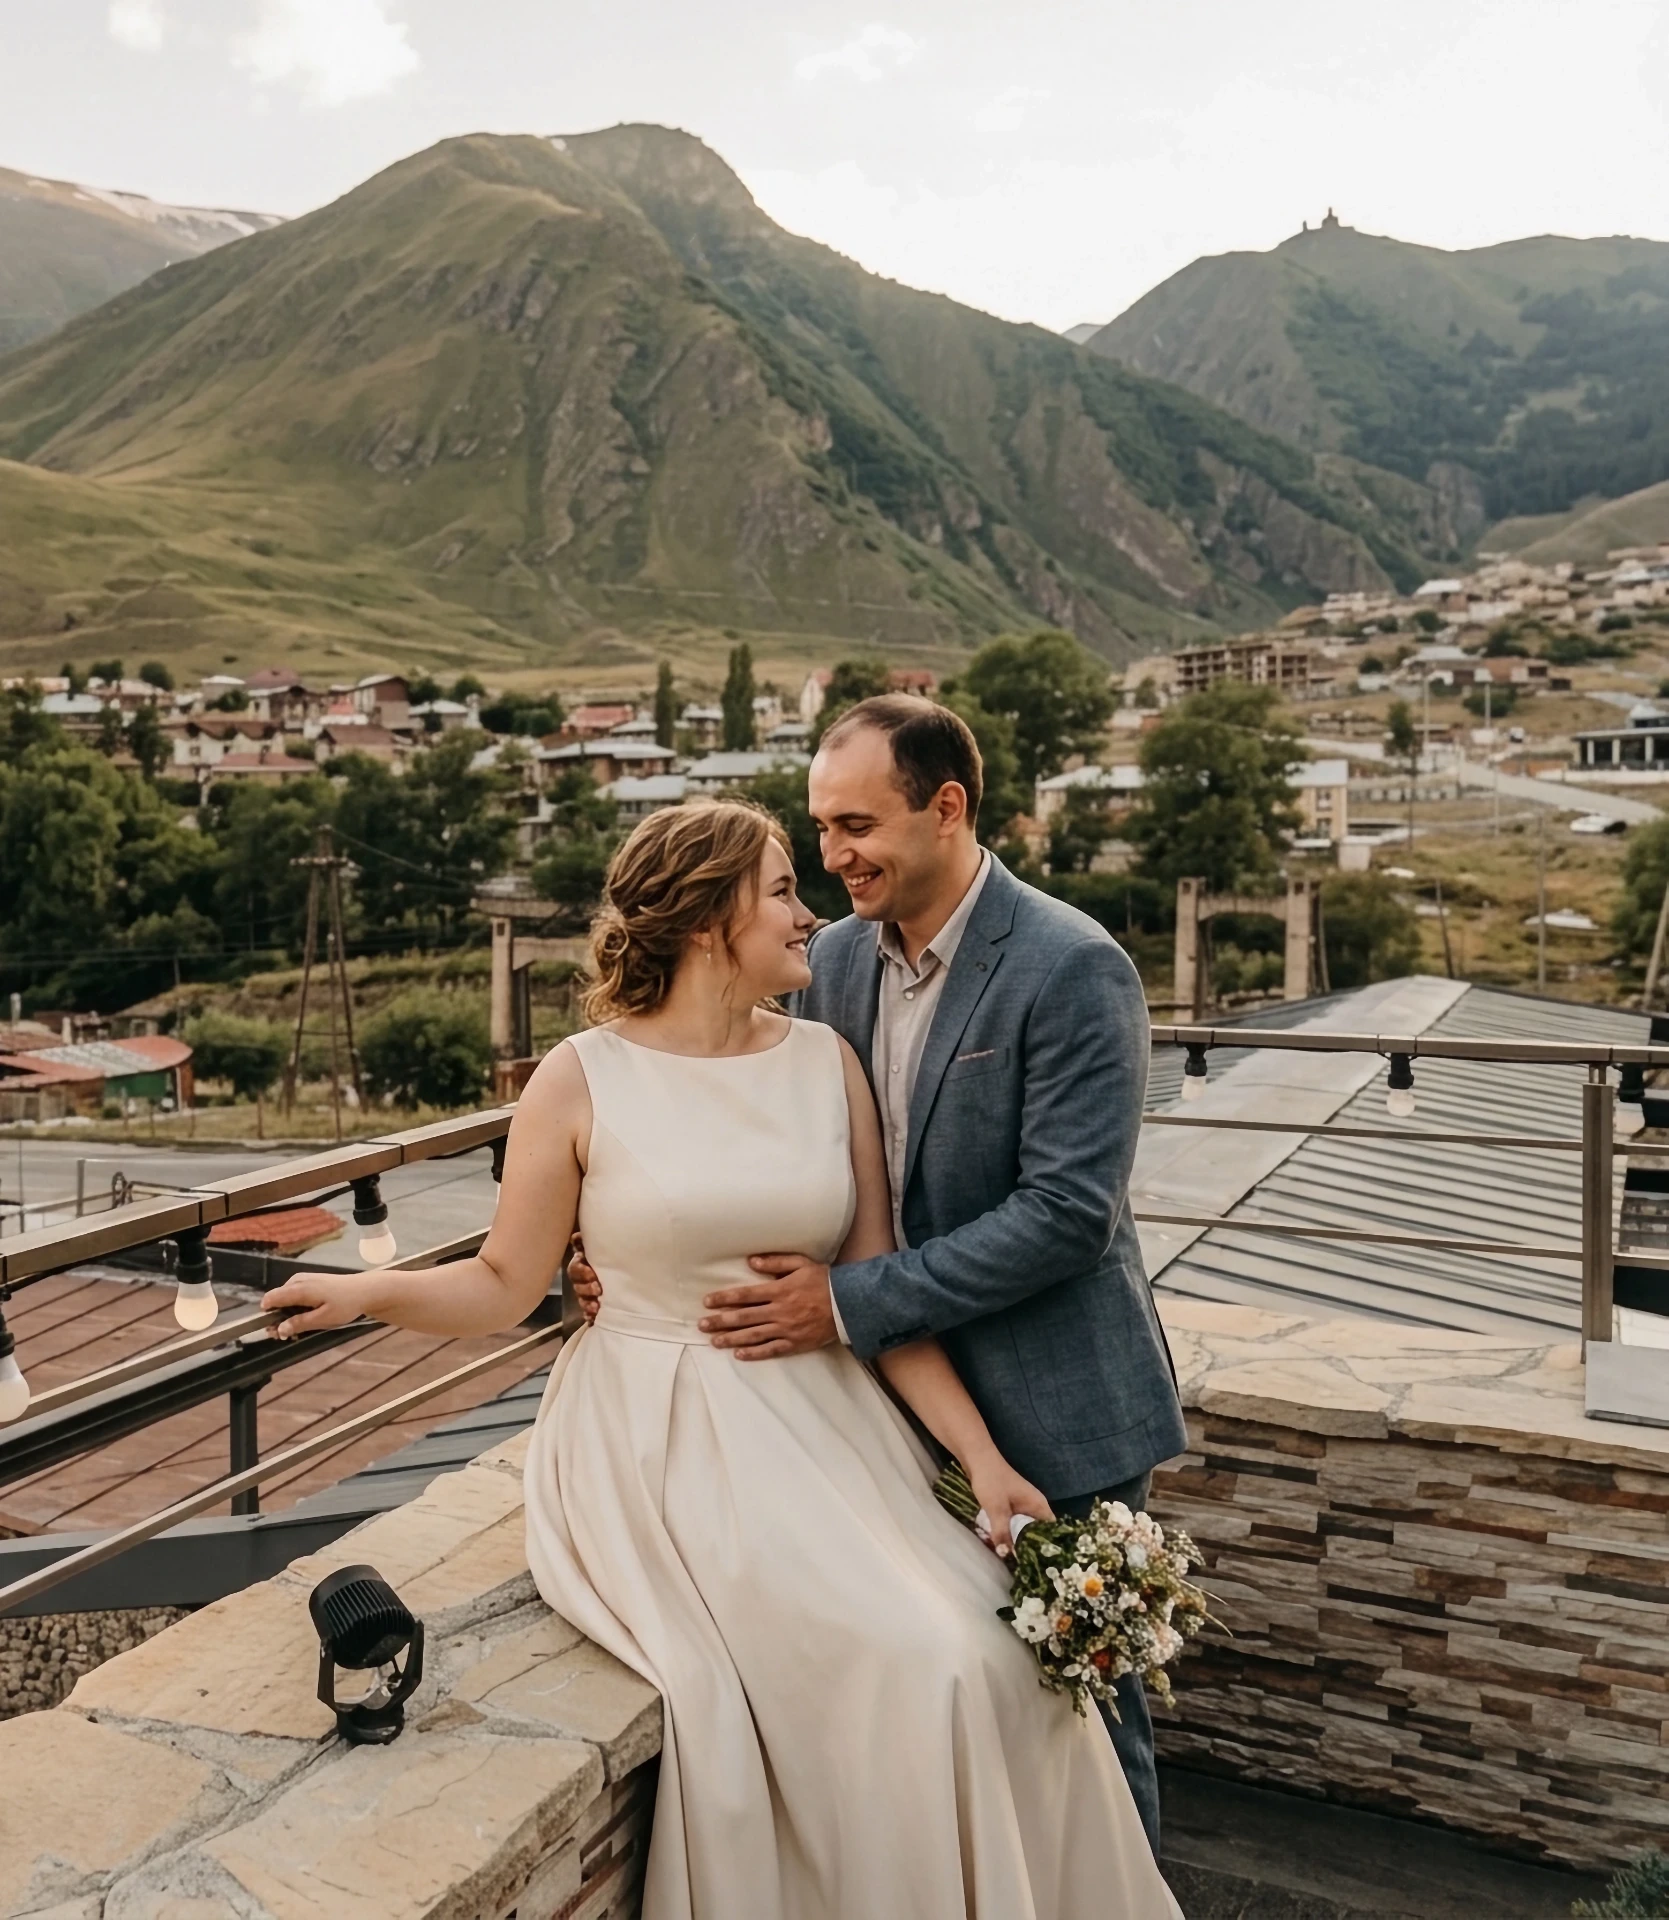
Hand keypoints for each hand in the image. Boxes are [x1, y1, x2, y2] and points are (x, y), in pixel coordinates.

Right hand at [262, 1271, 371, 1338]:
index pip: (270, 1299)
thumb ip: (299, 1323)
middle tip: (288, 1335)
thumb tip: (279, 1330)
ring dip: (287, 1314)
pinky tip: (306, 1317)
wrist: (365, 1290)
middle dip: (278, 1318)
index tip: (273, 1331)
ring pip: (285, 1298)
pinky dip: (296, 1306)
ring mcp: (303, 1279)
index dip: (266, 1316)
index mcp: (299, 1289)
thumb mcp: (323, 1319)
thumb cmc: (345, 1305)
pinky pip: (294, 1294)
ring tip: (299, 1330)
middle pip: (276, 1299)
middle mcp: (297, 1280)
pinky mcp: (310, 1281)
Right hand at [567, 1232, 601, 1324]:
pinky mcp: (591, 1305)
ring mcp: (585, 1294)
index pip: (575, 1269)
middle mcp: (580, 1280)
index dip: (582, 1272)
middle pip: (578, 1286)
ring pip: (582, 1300)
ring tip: (597, 1306)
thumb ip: (586, 1242)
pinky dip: (589, 1315)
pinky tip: (593, 1319)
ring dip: (588, 1303)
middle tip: (598, 1288)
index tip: (593, 1273)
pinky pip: (587, 1312)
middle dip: (587, 1288)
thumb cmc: (606, 1253)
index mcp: (580, 1265)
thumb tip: (576, 1237)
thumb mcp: (596, 1246)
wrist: (617, 1265)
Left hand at [700, 1254, 836, 1359]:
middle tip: (702, 1325)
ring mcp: (786, 1329)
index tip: (707, 1302)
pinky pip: (771, 1350)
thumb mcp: (801, 1263)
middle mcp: (779, 1311)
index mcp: (779, 1290)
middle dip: (720, 1321)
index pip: (745, 1295)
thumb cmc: (824, 1281)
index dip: (724, 1298)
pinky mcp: (794, 1343)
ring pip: (753, 1336)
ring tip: (714, 1341)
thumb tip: (751, 1261)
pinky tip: (739, 1354)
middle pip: (744, 1317)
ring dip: (731, 1338)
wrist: (848, 1305)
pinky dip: (754, 1353)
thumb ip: (775, 1261)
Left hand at [965, 1452, 1052, 1561]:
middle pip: (1040, 1532)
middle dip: (1033, 1548)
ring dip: (1020, 1542)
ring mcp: (1023, 1505)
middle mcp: (1035, 1506)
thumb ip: (1002, 1533)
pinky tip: (1005, 1545)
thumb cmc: (992, 1481)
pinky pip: (1015, 1524)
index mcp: (1039, 1505)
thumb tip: (1006, 1556)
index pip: (1052, 1531)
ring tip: (1018, 1562)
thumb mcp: (997, 1510)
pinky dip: (1011, 1533)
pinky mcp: (1011, 1506)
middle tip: (1029, 1568)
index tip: (1045, 1564)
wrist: (977, 1459)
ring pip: (1026, 1529)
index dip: (1050, 1547)